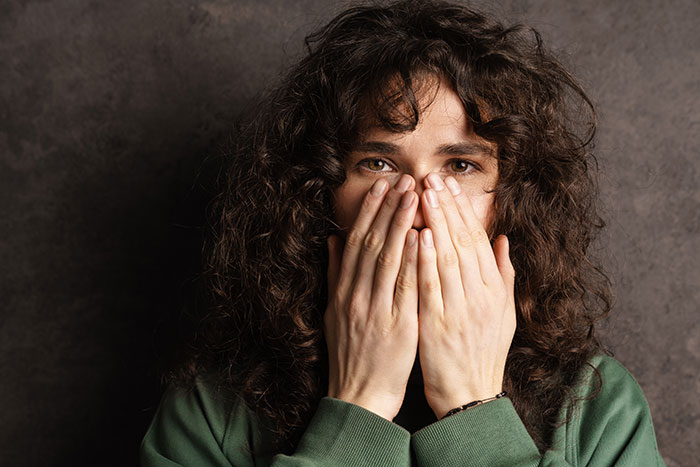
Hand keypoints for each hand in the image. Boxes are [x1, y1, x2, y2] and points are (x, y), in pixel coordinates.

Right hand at [325, 175, 419, 420]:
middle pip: (371, 244)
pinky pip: (403, 288)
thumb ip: (335, 275)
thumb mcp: (334, 312)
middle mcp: (356, 296)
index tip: (381, 186)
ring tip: (413, 196)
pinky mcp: (396, 326)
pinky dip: (411, 260)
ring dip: (400, 225)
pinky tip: (419, 237)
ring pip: (387, 260)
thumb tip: (333, 241)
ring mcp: (375, 310)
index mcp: (343, 291)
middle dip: (387, 209)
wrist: (357, 396)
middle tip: (403, 180)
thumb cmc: (350, 353)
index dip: (369, 212)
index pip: (356, 243)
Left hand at [417, 173, 515, 418]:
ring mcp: (459, 311)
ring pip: (448, 258)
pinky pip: (432, 288)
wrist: (470, 398)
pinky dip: (427, 260)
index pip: (476, 240)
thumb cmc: (483, 353)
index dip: (461, 210)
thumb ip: (503, 275)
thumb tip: (503, 240)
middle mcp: (479, 296)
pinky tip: (420, 236)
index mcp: (493, 291)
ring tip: (423, 194)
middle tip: (431, 177)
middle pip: (462, 242)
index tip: (448, 185)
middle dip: (445, 207)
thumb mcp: (503, 314)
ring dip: (435, 224)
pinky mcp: (438, 327)